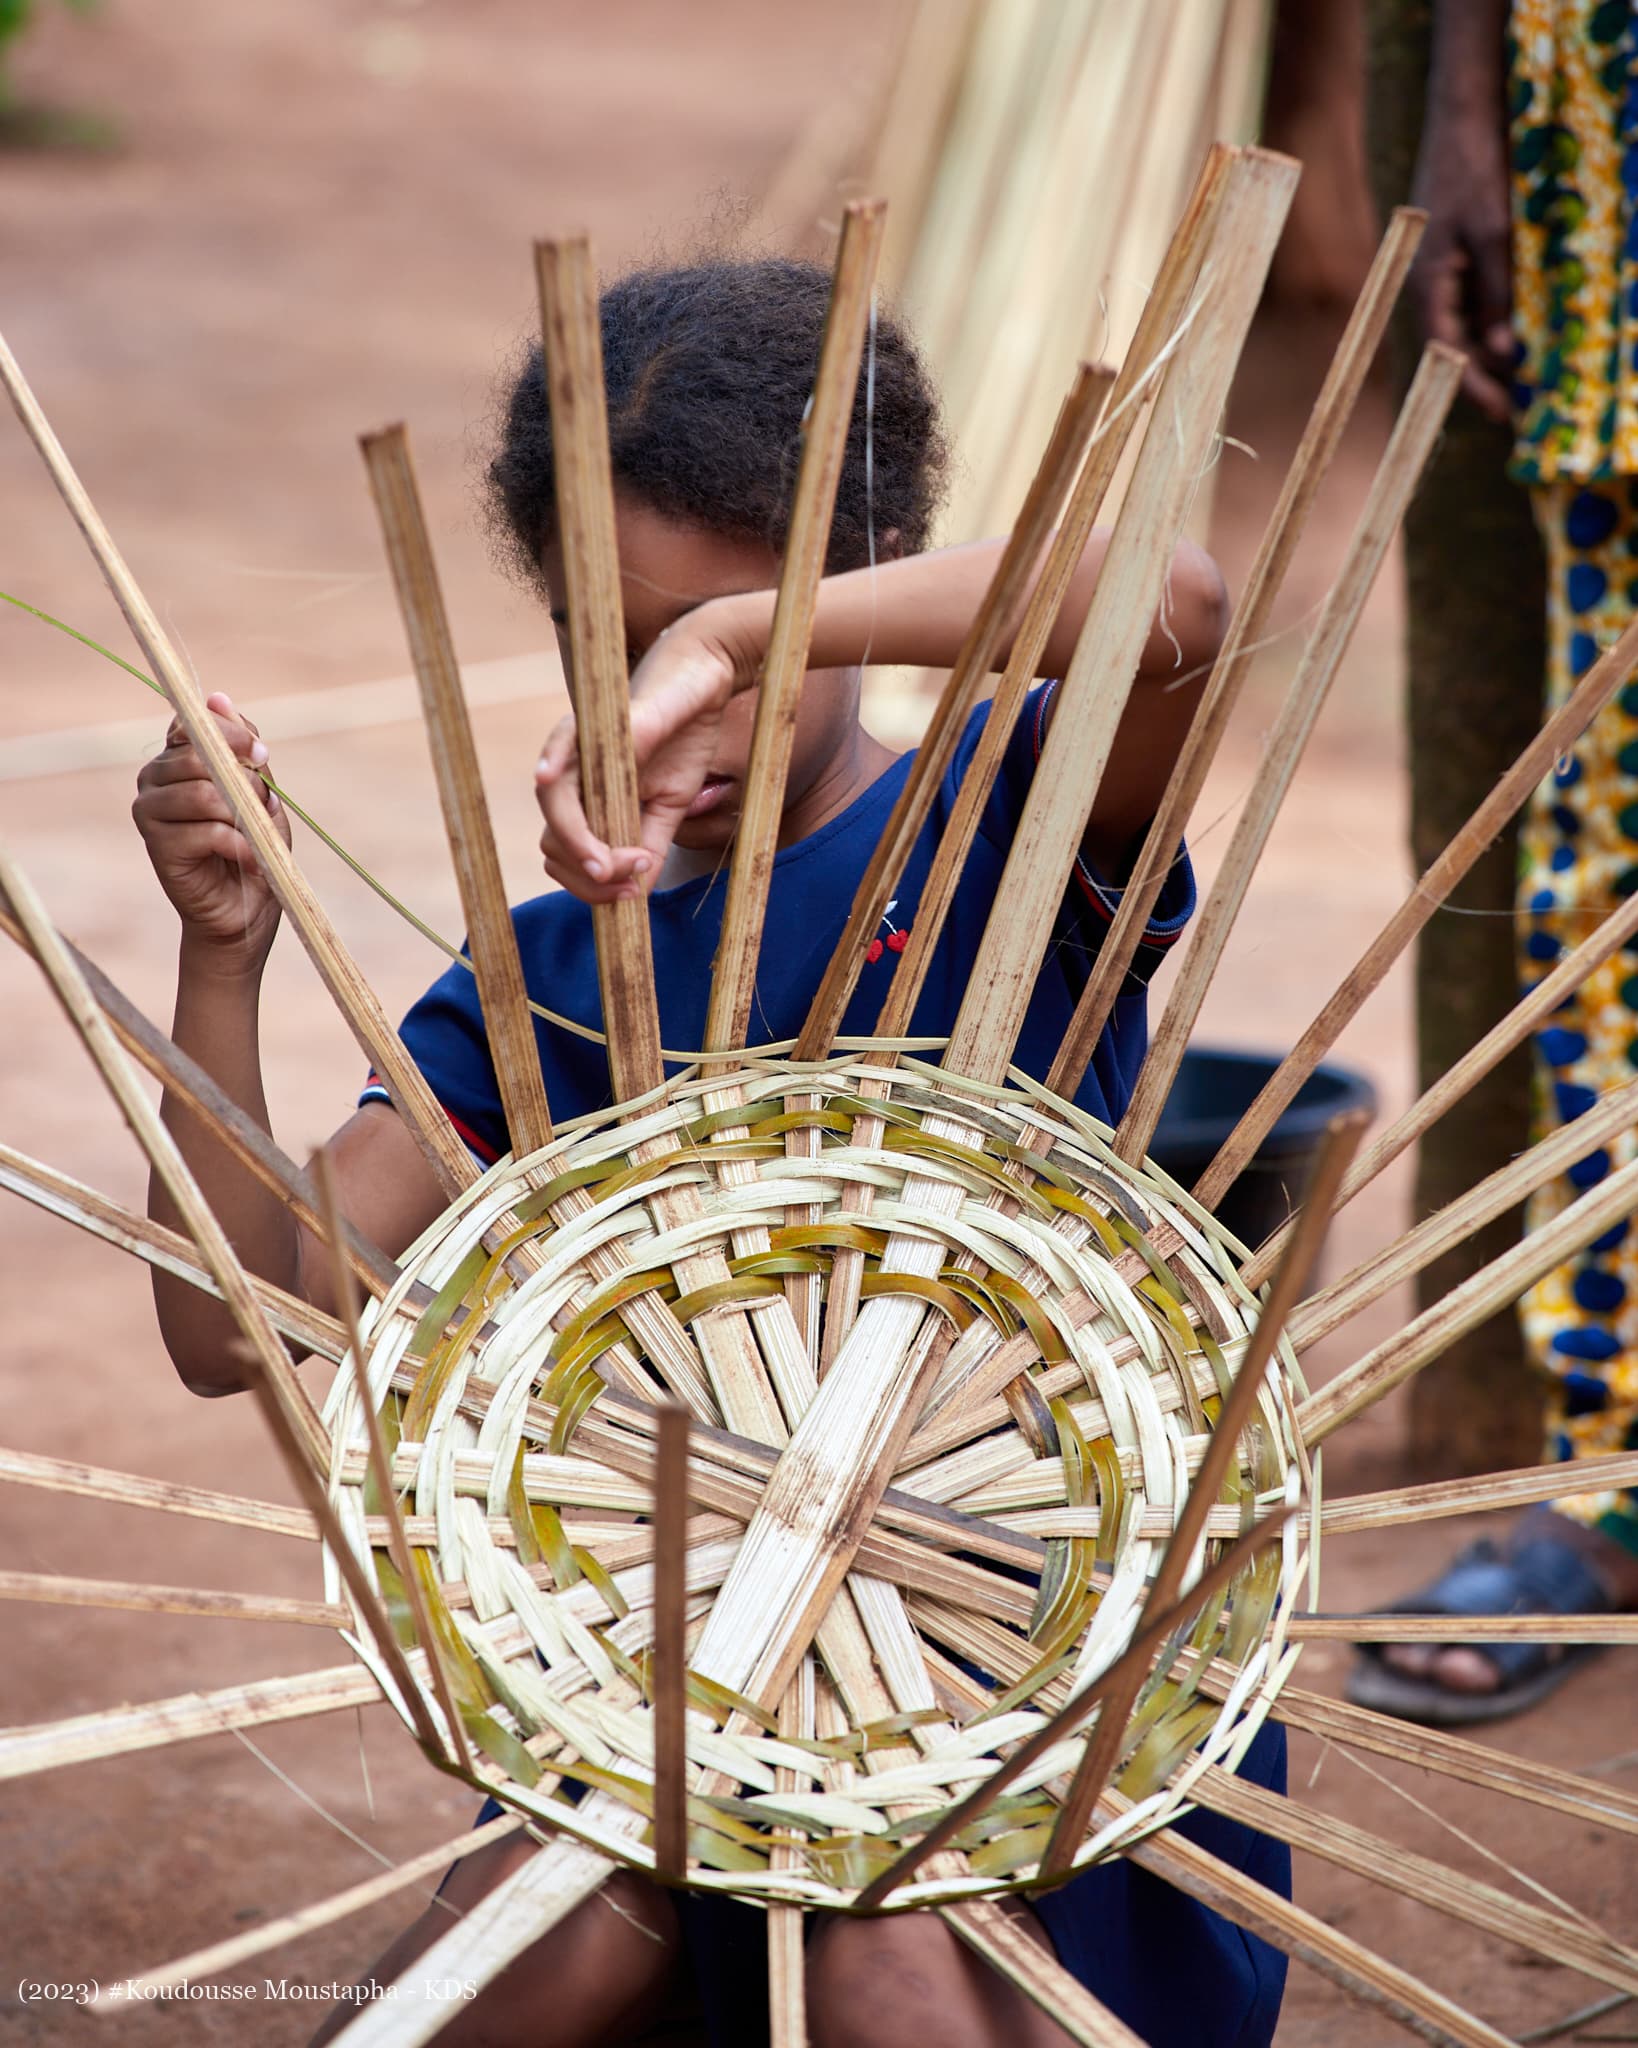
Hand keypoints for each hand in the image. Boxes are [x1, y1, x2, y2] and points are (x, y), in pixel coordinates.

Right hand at [133, 691, 290, 961]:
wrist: (246, 912)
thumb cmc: (254, 848)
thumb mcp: (259, 792)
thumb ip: (242, 750)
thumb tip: (218, 698)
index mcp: (178, 759)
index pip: (191, 724)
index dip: (228, 734)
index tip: (260, 756)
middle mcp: (155, 779)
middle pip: (196, 755)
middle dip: (241, 777)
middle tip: (262, 803)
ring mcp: (150, 812)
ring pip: (200, 792)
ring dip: (241, 815)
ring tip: (256, 837)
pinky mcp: (157, 846)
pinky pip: (205, 831)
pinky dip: (239, 845)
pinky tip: (250, 859)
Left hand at [535, 618, 744, 901]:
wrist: (704, 683)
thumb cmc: (682, 741)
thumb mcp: (669, 810)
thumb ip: (647, 849)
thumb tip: (634, 898)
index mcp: (587, 805)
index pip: (567, 859)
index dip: (592, 888)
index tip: (633, 894)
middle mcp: (573, 781)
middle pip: (553, 845)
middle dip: (592, 877)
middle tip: (637, 874)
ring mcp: (580, 752)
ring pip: (554, 809)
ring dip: (582, 846)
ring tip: (624, 860)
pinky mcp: (598, 724)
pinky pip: (560, 744)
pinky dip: (549, 763)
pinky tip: (547, 778)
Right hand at [1409, 105, 1513, 421]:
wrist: (1464, 114)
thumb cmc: (1473, 169)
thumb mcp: (1494, 233)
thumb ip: (1498, 294)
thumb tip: (1506, 351)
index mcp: (1428, 287)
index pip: (1449, 354)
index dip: (1476, 387)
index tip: (1504, 414)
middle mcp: (1431, 287)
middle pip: (1458, 347)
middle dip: (1489, 377)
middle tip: (1524, 403)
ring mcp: (1445, 271)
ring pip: (1470, 326)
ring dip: (1497, 351)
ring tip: (1528, 374)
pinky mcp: (1462, 255)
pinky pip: (1478, 300)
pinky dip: (1499, 320)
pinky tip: (1522, 330)